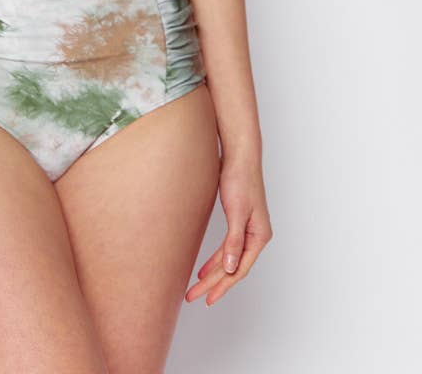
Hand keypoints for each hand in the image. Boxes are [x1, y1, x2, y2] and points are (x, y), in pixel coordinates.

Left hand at [185, 152, 272, 306]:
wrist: (239, 156)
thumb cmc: (240, 180)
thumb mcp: (236, 212)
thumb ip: (234, 241)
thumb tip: (231, 269)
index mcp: (259, 236)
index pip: (239, 270)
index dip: (223, 286)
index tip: (207, 298)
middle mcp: (255, 236)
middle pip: (233, 268)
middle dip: (214, 284)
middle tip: (194, 296)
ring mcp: (247, 230)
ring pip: (229, 259)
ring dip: (213, 273)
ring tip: (196, 286)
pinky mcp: (238, 222)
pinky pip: (227, 248)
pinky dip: (216, 259)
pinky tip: (205, 267)